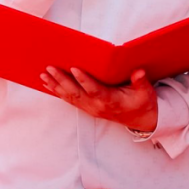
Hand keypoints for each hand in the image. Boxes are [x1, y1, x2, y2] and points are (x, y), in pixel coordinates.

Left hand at [40, 66, 158, 132]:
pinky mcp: (87, 108)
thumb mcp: (145, 93)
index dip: (84, 81)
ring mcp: (90, 108)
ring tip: (43, 74)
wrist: (140, 120)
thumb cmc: (141, 103)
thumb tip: (139, 72)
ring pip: (70, 97)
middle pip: (76, 93)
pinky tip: (48, 83)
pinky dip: (57, 91)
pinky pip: (69, 100)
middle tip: (50, 68)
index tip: (74, 68)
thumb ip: (140, 82)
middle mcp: (97, 106)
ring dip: (55, 86)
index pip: (95, 91)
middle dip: (62, 80)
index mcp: (110, 101)